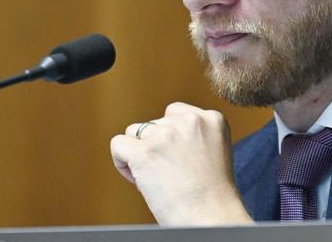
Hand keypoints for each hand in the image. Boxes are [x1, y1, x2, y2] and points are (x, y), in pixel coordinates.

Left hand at [110, 102, 252, 225]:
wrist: (212, 218)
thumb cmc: (212, 196)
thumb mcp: (213, 151)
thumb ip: (192, 136)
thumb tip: (157, 132)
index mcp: (212, 119)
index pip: (175, 113)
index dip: (170, 136)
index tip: (177, 159)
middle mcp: (190, 121)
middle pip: (155, 123)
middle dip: (155, 145)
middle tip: (167, 173)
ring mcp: (166, 134)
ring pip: (135, 132)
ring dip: (139, 152)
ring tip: (153, 177)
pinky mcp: (144, 152)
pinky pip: (118, 144)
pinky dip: (122, 161)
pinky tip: (137, 178)